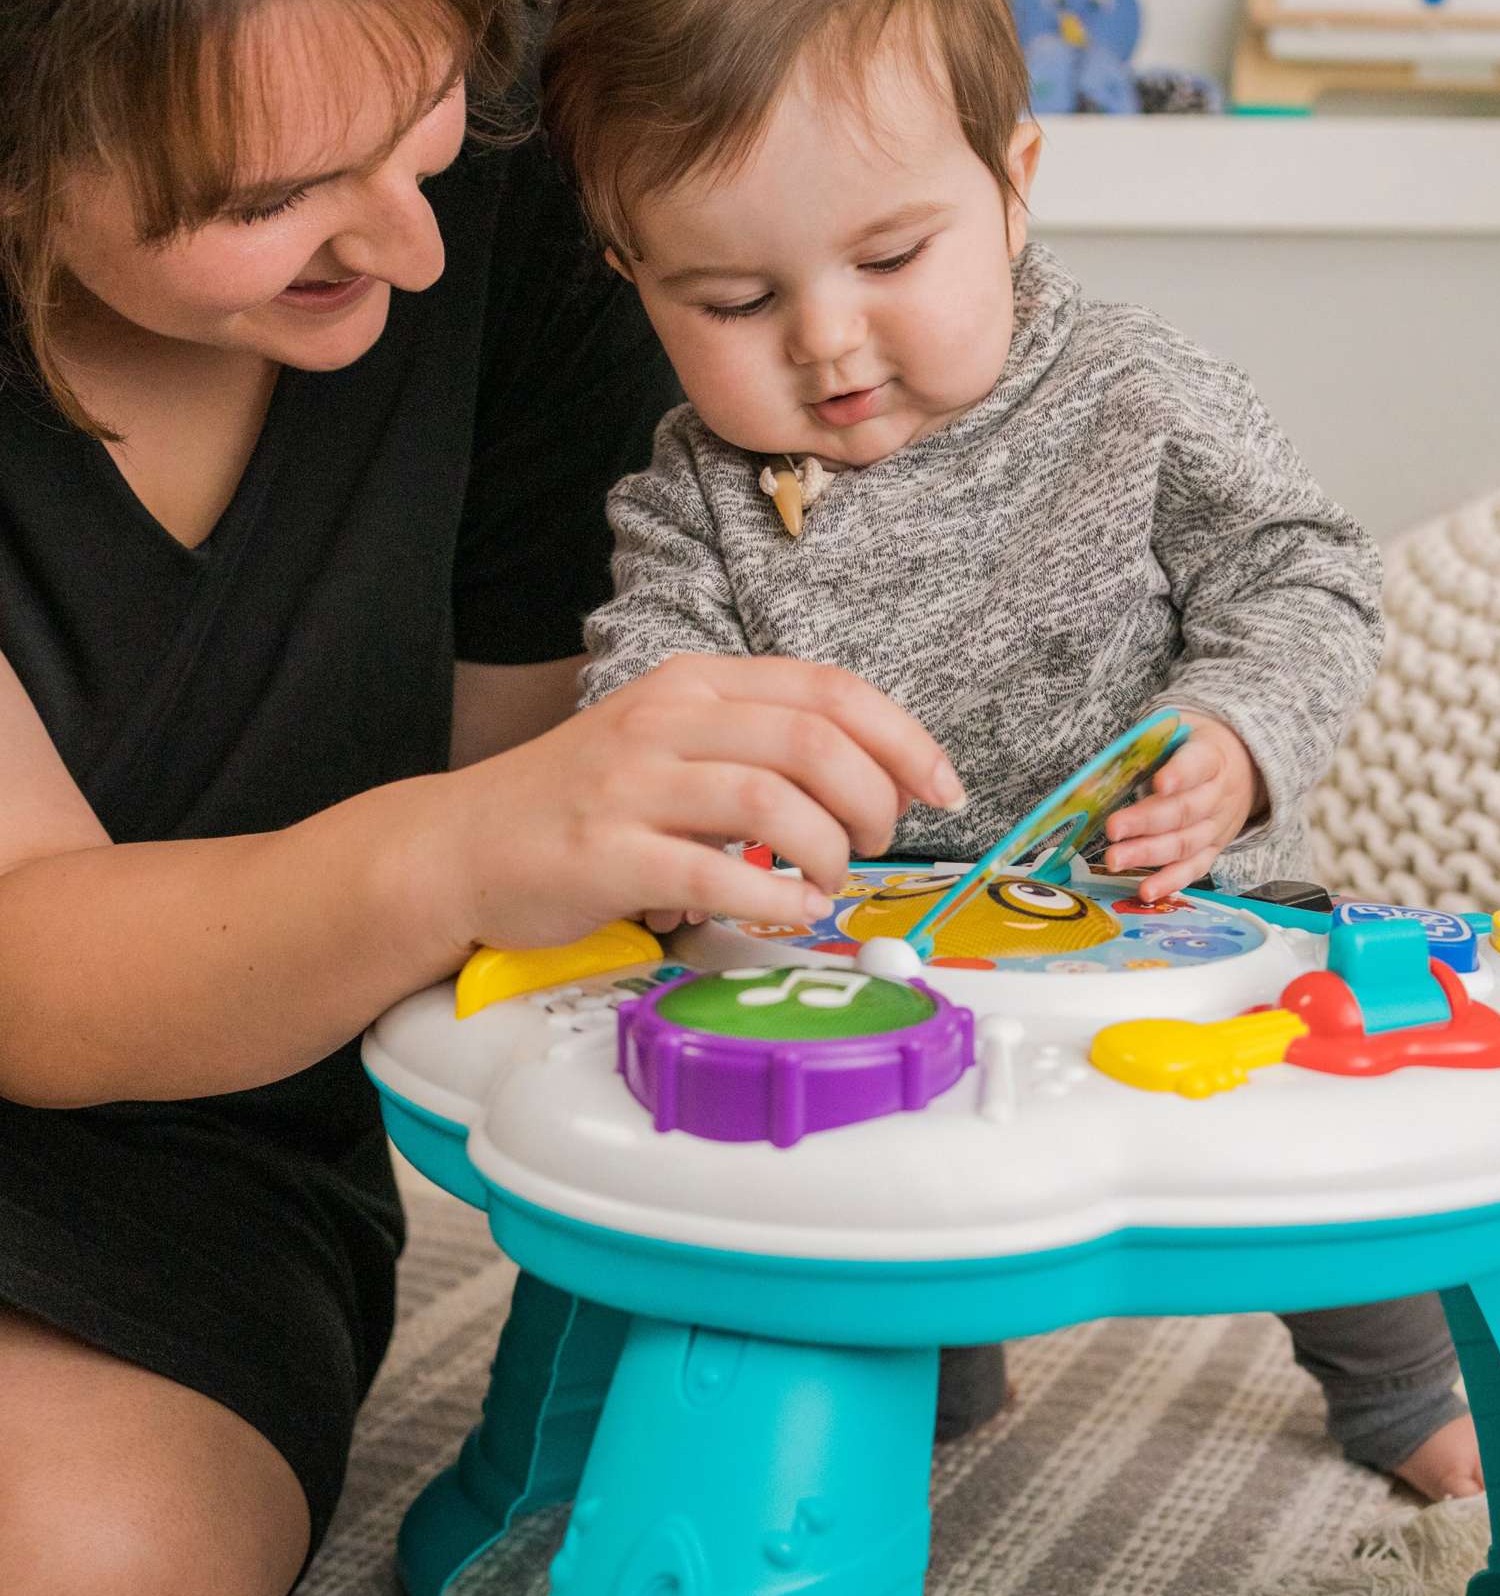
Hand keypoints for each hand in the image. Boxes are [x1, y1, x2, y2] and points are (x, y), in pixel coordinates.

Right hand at [426, 654, 963, 949]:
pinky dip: (774, 899)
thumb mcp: (674, 745)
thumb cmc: (583, 804)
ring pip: (774, 803)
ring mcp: (633, 785)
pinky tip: (789, 911)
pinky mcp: (606, 852)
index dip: (905, 740)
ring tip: (828, 881)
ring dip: (828, 853)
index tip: (942, 787)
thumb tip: (876, 783)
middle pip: (814, 743)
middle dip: (873, 800)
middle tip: (876, 843)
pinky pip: (716, 874)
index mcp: (696, 684)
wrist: (460, 846)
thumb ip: (762, 752)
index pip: (830, 691)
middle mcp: (666, 720)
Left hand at [1099, 714, 1261, 900]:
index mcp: (1211, 757)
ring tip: (1115, 860)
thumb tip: (1100, 766)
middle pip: (1184, 811)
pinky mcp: (1213, 850)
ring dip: (1148, 854)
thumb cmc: (1196, 747)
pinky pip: (1193, 869)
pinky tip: (1145, 891)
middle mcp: (1218, 795)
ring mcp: (1217, 827)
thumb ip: (1149, 744)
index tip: (1159, 782)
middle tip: (1113, 828)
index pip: (1197, 765)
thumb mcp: (1180, 731)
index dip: (1180, 774)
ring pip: (1185, 844)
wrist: (1246, 767)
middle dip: (1146, 821)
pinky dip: (1169, 882)